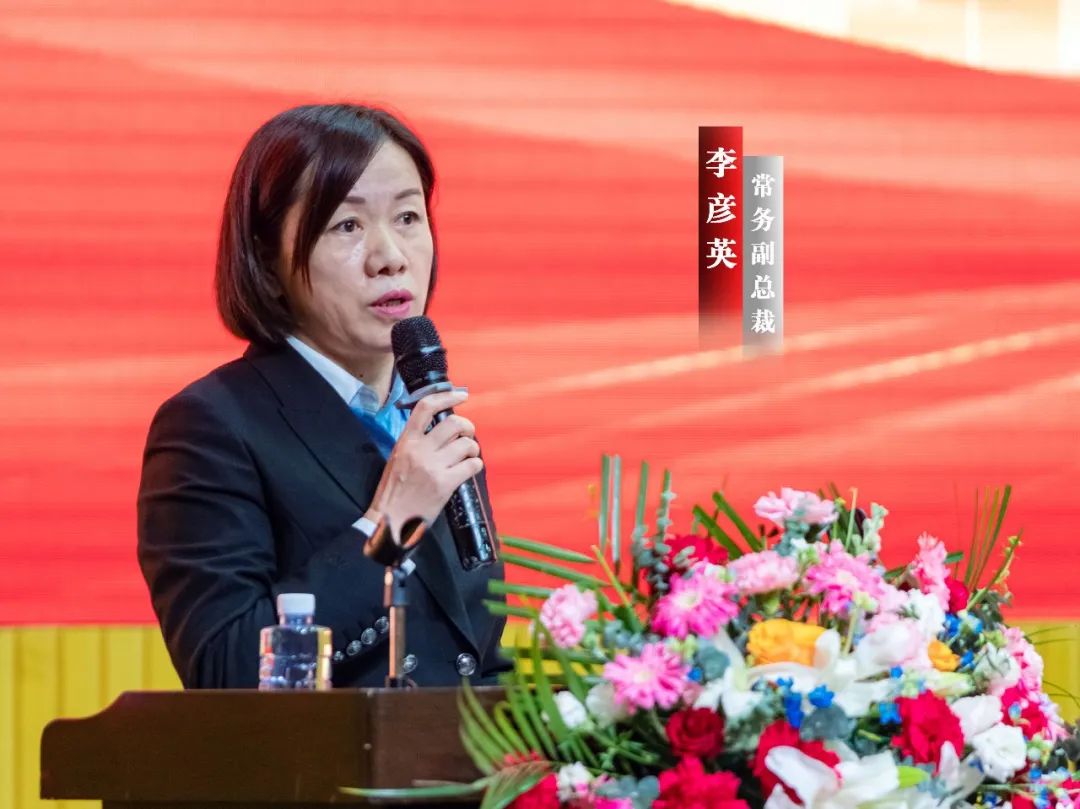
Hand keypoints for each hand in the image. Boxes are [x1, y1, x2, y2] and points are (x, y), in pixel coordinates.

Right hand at [364, 389, 482, 539]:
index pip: (426, 407)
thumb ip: (416, 443)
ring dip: (473, 449)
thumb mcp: (397, 458)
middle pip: (454, 423)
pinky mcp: (444, 484)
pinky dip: (475, 465)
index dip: (447, 396)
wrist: (388, 521)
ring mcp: (433, 467)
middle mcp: (420, 450)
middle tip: (469, 435)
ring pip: (466, 444)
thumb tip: (442, 431)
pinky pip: (472, 465)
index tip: (461, 395)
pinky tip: (470, 470)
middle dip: (468, 427)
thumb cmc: (393, 492)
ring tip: (469, 456)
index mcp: (406, 441)